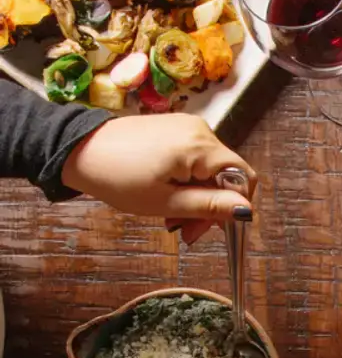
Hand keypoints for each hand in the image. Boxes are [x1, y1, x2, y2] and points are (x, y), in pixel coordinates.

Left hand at [61, 114, 256, 244]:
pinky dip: (188, 180)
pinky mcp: (175, 127)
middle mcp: (201, 130)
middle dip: (210, 206)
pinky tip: (167, 193)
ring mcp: (187, 126)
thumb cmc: (119, 178)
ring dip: (197, 196)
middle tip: (185, 231)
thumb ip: (211, 206)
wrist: (78, 150)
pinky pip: (196, 158)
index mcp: (200, 147)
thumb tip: (248, 212)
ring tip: (171, 214)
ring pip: (211, 169)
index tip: (211, 228)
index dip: (234, 206)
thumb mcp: (167, 202)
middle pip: (226, 175)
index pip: (243, 177)